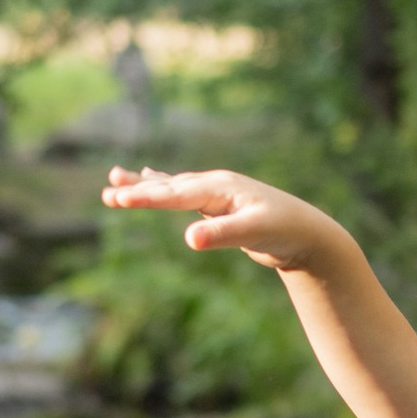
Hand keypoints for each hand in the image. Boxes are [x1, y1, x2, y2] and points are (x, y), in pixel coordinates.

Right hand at [98, 166, 338, 270]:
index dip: (145, 196)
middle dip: (137, 189)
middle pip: (169, 186)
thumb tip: (189, 239)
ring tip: (115, 178)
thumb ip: (220, 235)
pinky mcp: (219, 205)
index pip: (175, 193)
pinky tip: (152, 178)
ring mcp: (217, 193)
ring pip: (173, 186)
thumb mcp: (252, 232)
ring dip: (145, 184)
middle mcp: (215, 185)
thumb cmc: (284, 231)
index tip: (118, 198)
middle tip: (108, 193)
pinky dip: (164, 187)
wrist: (308, 233)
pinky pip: (184, 193)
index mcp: (220, 188)